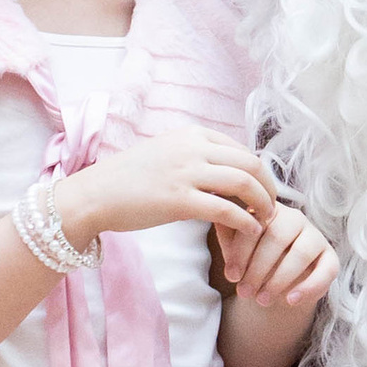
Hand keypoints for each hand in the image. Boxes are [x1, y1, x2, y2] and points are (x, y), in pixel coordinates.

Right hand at [57, 132, 275, 256]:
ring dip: (262, 203)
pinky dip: (245, 221)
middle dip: (268, 186)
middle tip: (272, 206)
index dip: (258, 172)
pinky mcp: (179, 200)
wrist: (94, 194)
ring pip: (244, 183)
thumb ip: (195, 157)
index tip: (263, 190)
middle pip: (250, 162)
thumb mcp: (166, 154)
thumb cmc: (128, 179)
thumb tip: (224, 172)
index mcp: (192, 134)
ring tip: (265, 220)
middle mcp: (192, 147)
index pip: (240, 148)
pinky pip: (226, 209)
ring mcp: (186, 172)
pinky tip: (250, 232)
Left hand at [219, 198, 337, 316]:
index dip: (242, 251)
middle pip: (278, 237)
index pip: (256, 224)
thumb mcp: (234, 247)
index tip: (231, 276)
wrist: (270, 285)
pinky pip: (326, 271)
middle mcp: (295, 218)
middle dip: (258, 268)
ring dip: (279, 279)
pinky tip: (290, 300)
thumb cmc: (249, 261)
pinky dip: (309, 287)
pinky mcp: (330, 258)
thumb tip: (217, 216)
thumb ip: (227, 231)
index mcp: (270, 210)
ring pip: (301, 253)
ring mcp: (316, 237)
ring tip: (261, 300)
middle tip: (244, 292)